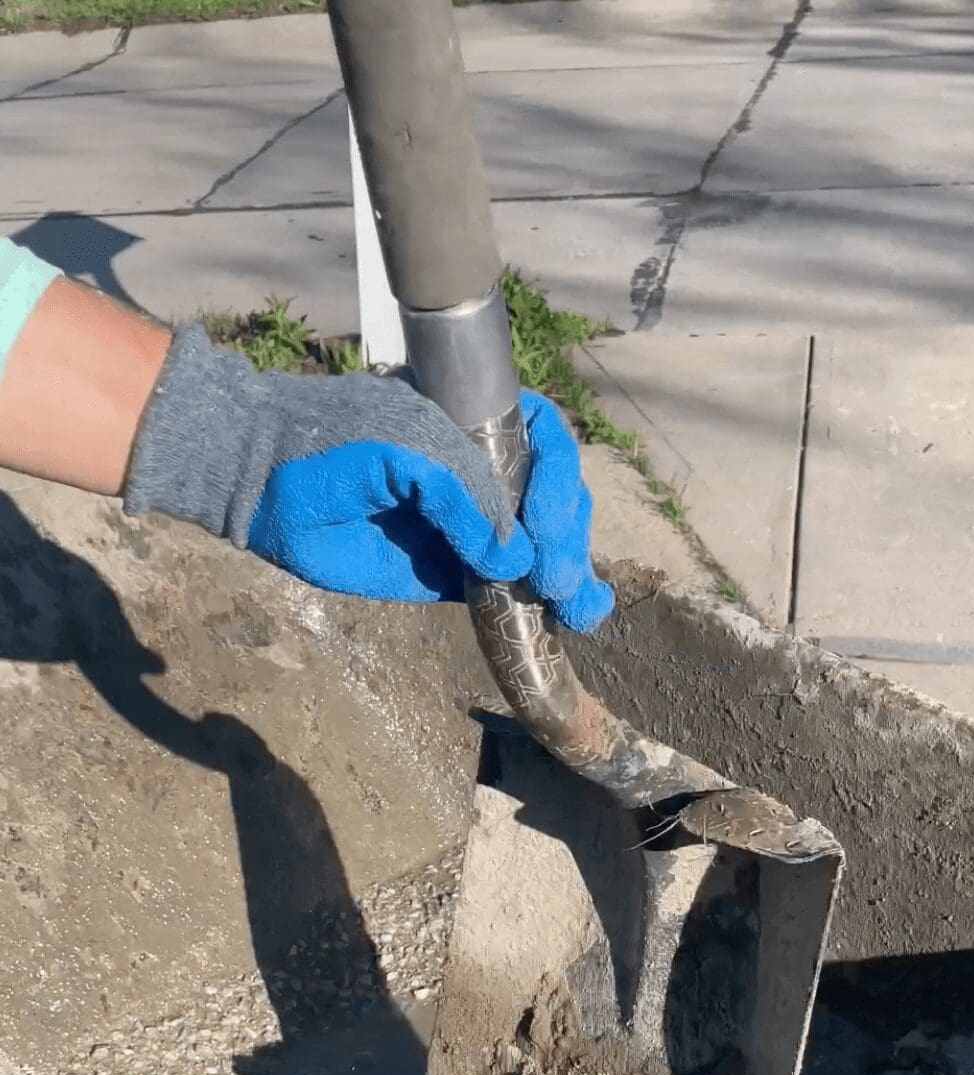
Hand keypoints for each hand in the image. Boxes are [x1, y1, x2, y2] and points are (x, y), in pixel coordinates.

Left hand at [125, 329, 612, 634]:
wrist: (260, 483)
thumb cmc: (329, 445)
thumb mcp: (404, 452)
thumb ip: (463, 494)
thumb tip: (516, 559)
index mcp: (475, 425)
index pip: (546, 443)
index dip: (561, 480)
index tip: (548, 524)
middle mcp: (479, 472)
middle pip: (553, 499)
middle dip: (568, 537)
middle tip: (557, 577)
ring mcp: (464, 524)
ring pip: (537, 545)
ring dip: (570, 573)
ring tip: (579, 608)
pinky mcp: (445, 573)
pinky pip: (503, 588)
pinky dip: (541, 603)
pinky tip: (575, 615)